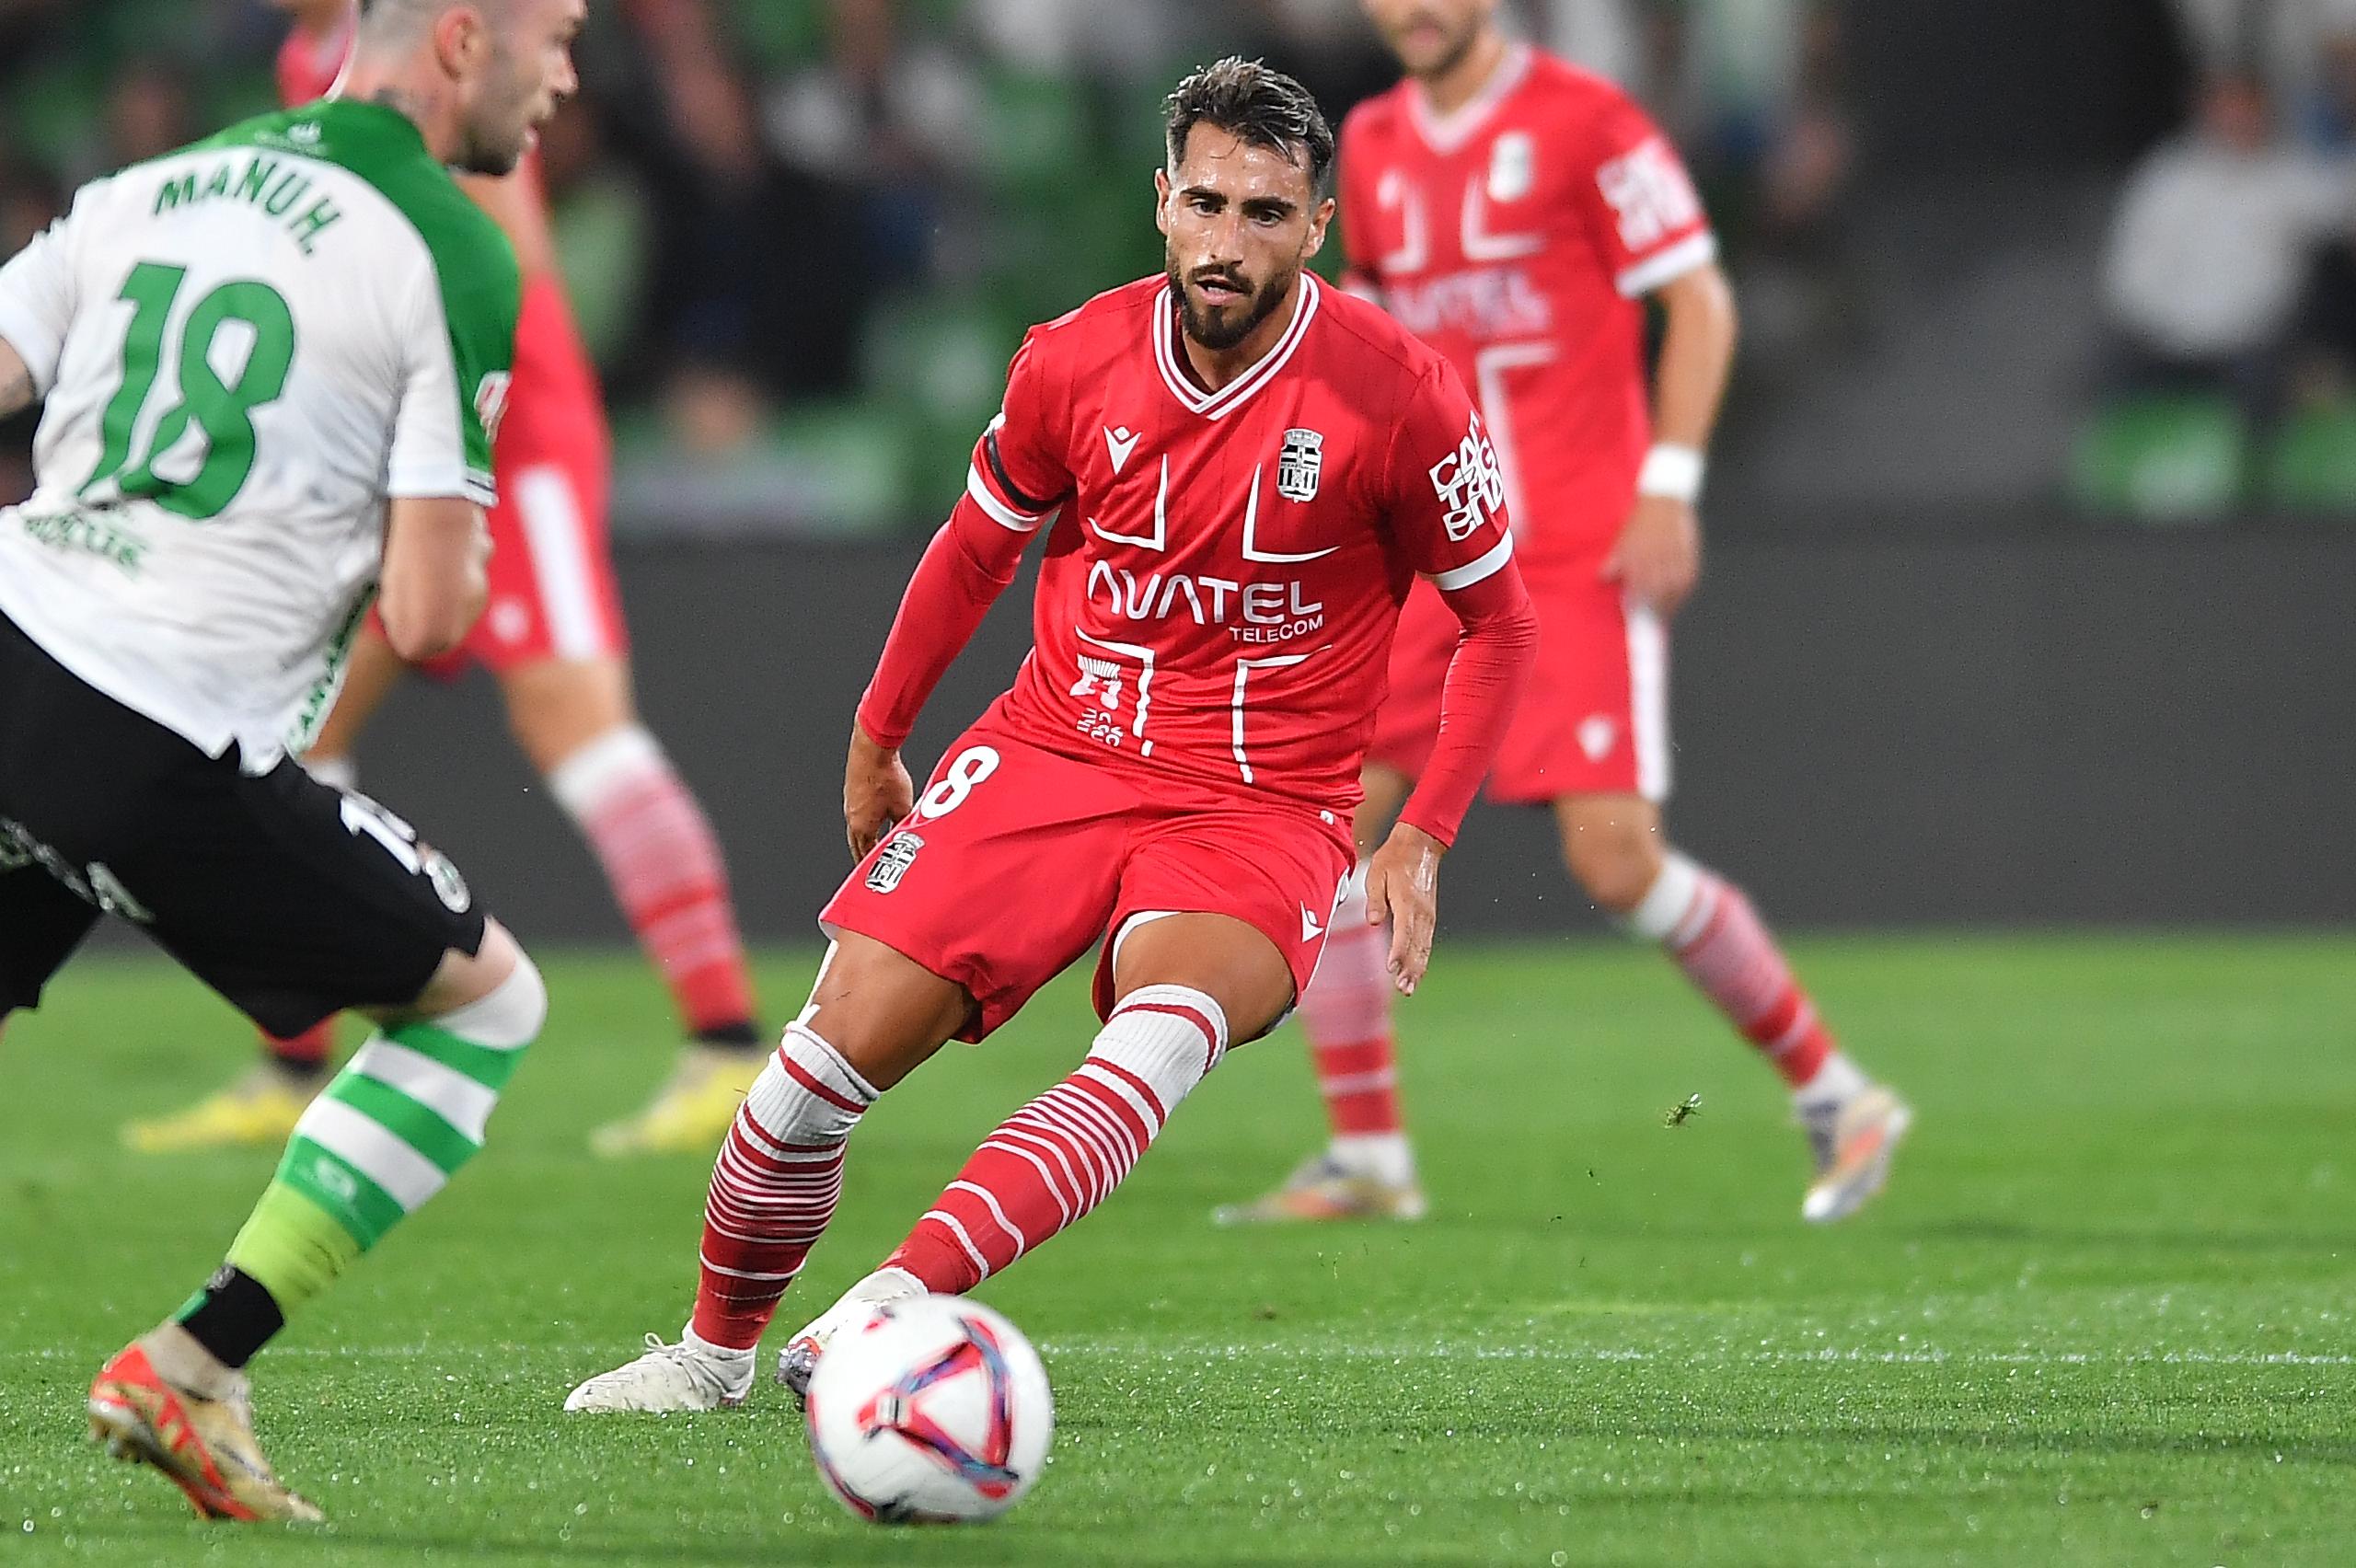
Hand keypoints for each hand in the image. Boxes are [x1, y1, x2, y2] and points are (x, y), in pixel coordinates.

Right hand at [844, 721, 913, 860]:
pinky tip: (872, 816)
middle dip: (864, 854)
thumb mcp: (903, 806)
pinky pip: (857, 812)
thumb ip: (904, 825)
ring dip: (864, 837)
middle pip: (857, 843)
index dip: (872, 865)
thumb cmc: (885, 776)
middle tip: (869, 865)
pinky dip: (864, 821)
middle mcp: (851, 817)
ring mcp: (850, 803)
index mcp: (862, 827)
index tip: (875, 873)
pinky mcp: (852, 789)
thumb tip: (909, 836)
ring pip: (856, 828)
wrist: (871, 748)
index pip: (865, 854)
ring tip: (871, 843)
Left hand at [1363, 821, 1443, 995]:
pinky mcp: (1428, 916)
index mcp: (1407, 901)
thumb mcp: (1377, 874)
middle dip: (1410, 969)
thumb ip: (1376, 900)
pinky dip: (1422, 959)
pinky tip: (1417, 973)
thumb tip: (1373, 921)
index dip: (1398, 952)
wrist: (1419, 846)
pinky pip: (1426, 942)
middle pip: (1416, 945)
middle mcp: (1421, 911)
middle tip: (1404, 989)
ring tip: (1409, 988)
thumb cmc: (1394, 859)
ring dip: (1417, 969)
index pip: (1403, 931)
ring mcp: (1427, 915)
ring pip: (1424, 947)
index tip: (1392, 968)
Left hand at [1601, 494, 1700, 614]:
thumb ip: (1615, 557)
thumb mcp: (1623, 536)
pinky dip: (1683, 592)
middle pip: (1658, 588)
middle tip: (1649, 618)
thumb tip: (1603, 576)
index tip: (1632, 612)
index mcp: (1640, 549)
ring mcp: (1676, 553)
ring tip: (1663, 613)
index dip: (1636, 600)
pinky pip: (1689, 578)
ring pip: (1675, 586)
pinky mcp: (1691, 553)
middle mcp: (1659, 553)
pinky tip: (1677, 599)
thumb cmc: (1640, 520)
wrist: (1665, 499)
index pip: (1638, 582)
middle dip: (1653, 606)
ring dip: (1670, 603)